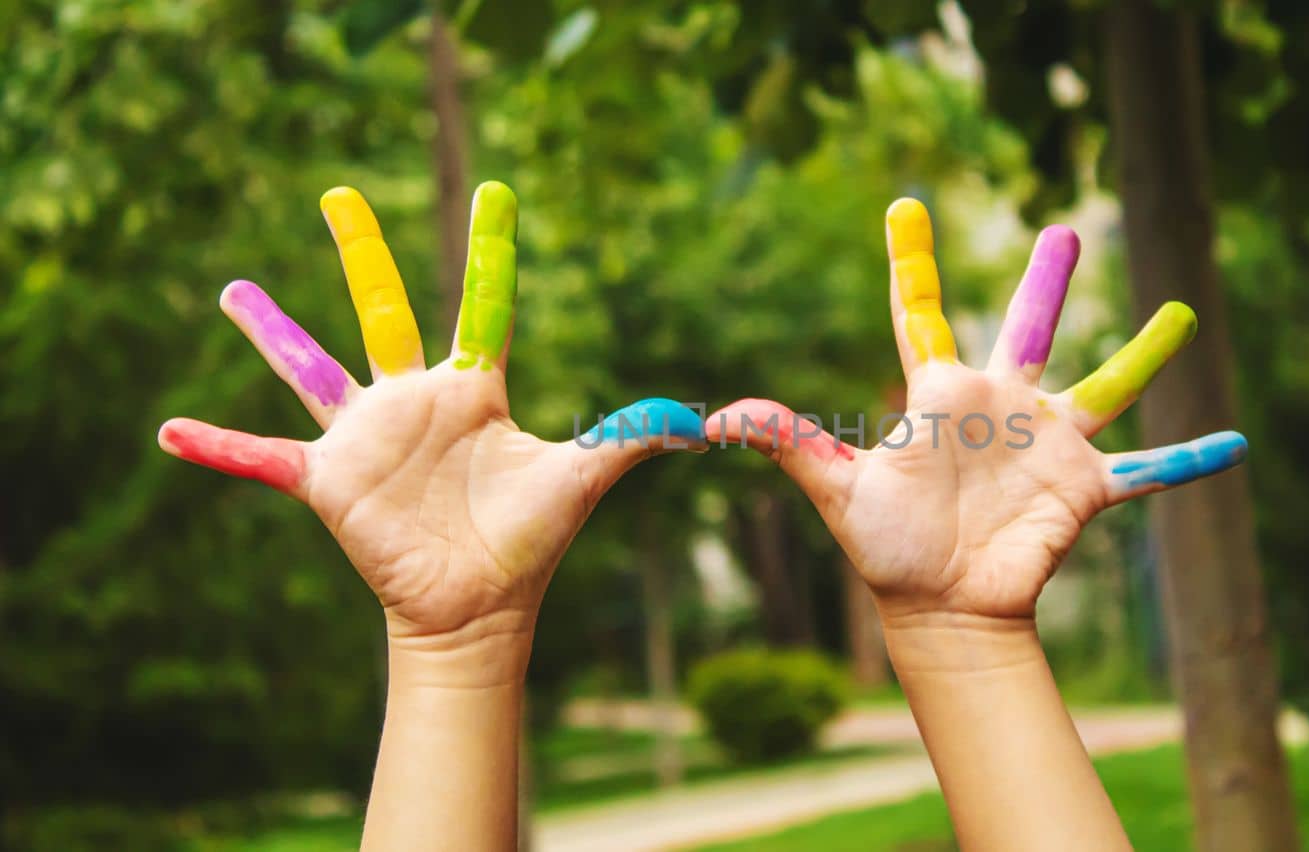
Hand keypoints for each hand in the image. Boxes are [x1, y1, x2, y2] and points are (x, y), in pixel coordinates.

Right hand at [158, 182, 703, 653]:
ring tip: (231, 289)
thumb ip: (630, 438)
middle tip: (337, 193)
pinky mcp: (331, 479)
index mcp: (474, 389)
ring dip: (271, 329)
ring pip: (312, 364)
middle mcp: (415, 398)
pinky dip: (219, 447)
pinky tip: (168, 431)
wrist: (478, 608)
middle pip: (383, 307)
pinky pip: (262, 457)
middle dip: (360, 249)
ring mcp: (368, 435)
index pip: (483, 303)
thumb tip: (697, 418)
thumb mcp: (582, 478)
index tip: (497, 192)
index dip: (490, 250)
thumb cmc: (529, 542)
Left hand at [708, 198, 1242, 622]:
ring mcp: (1047, 445)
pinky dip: (1188, 463)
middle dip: (1048, 279)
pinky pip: (1147, 472)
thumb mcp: (837, 492)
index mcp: (940, 396)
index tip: (904, 205)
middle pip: (1029, 327)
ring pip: (1104, 385)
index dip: (914, 261)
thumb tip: (718, 418)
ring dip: (1144, 351)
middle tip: (1066, 227)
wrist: (941, 608)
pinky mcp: (1083, 489)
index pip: (921, 313)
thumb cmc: (886, 550)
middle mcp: (1000, 407)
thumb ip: (790, 445)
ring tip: (1182, 312)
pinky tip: (1236, 444)